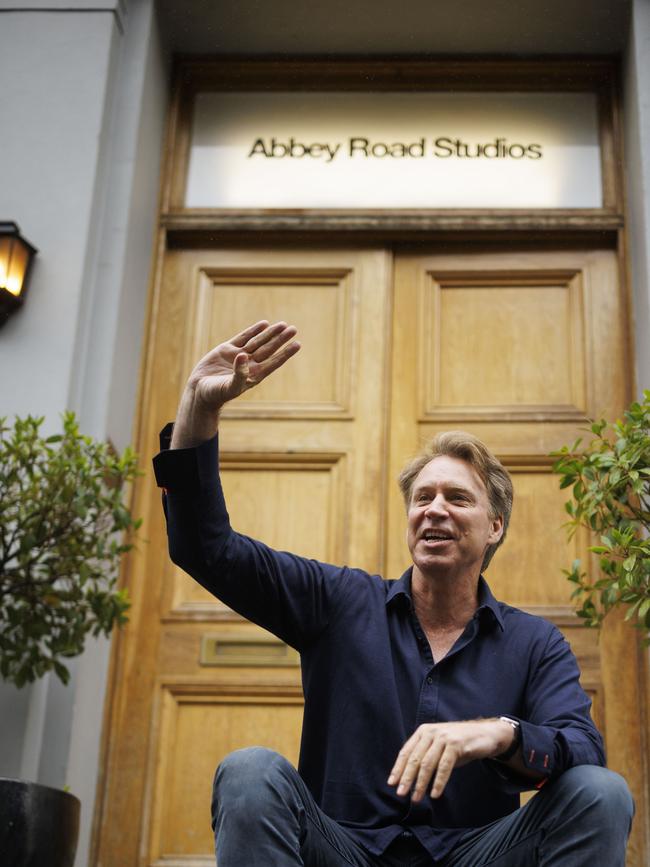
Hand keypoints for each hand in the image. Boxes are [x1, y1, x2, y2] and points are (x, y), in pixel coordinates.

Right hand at [171, 320, 299, 447]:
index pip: (273, 362)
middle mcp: (249, 364)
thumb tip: (244, 355)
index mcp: (253, 375)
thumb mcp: (229, 387)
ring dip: (270, 333)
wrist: (199, 392)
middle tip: (293, 329)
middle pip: (268, 349)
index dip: (285, 353)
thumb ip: (239, 374)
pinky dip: (253, 331)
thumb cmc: (216, 394)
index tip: (297, 344)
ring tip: (283, 325)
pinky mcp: (227, 350)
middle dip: (280, 339)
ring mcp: (238, 356)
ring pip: (258, 342)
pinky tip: (264, 324)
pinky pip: (243, 337)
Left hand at [387, 719, 512, 800]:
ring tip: (416, 797)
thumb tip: (410, 779)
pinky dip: (438, 781)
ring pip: (428, 763)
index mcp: (423, 732)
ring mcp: (443, 738)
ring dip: (421, 783)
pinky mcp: (456, 745)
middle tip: (401, 794)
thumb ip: (425, 757)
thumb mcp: (438, 748)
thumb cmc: (458, 744)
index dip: (398, 768)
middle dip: (406, 778)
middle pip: (415, 758)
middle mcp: (431, 732)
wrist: (484, 734)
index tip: (391, 783)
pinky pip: (444, 766)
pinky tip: (434, 793)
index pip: (406, 751)